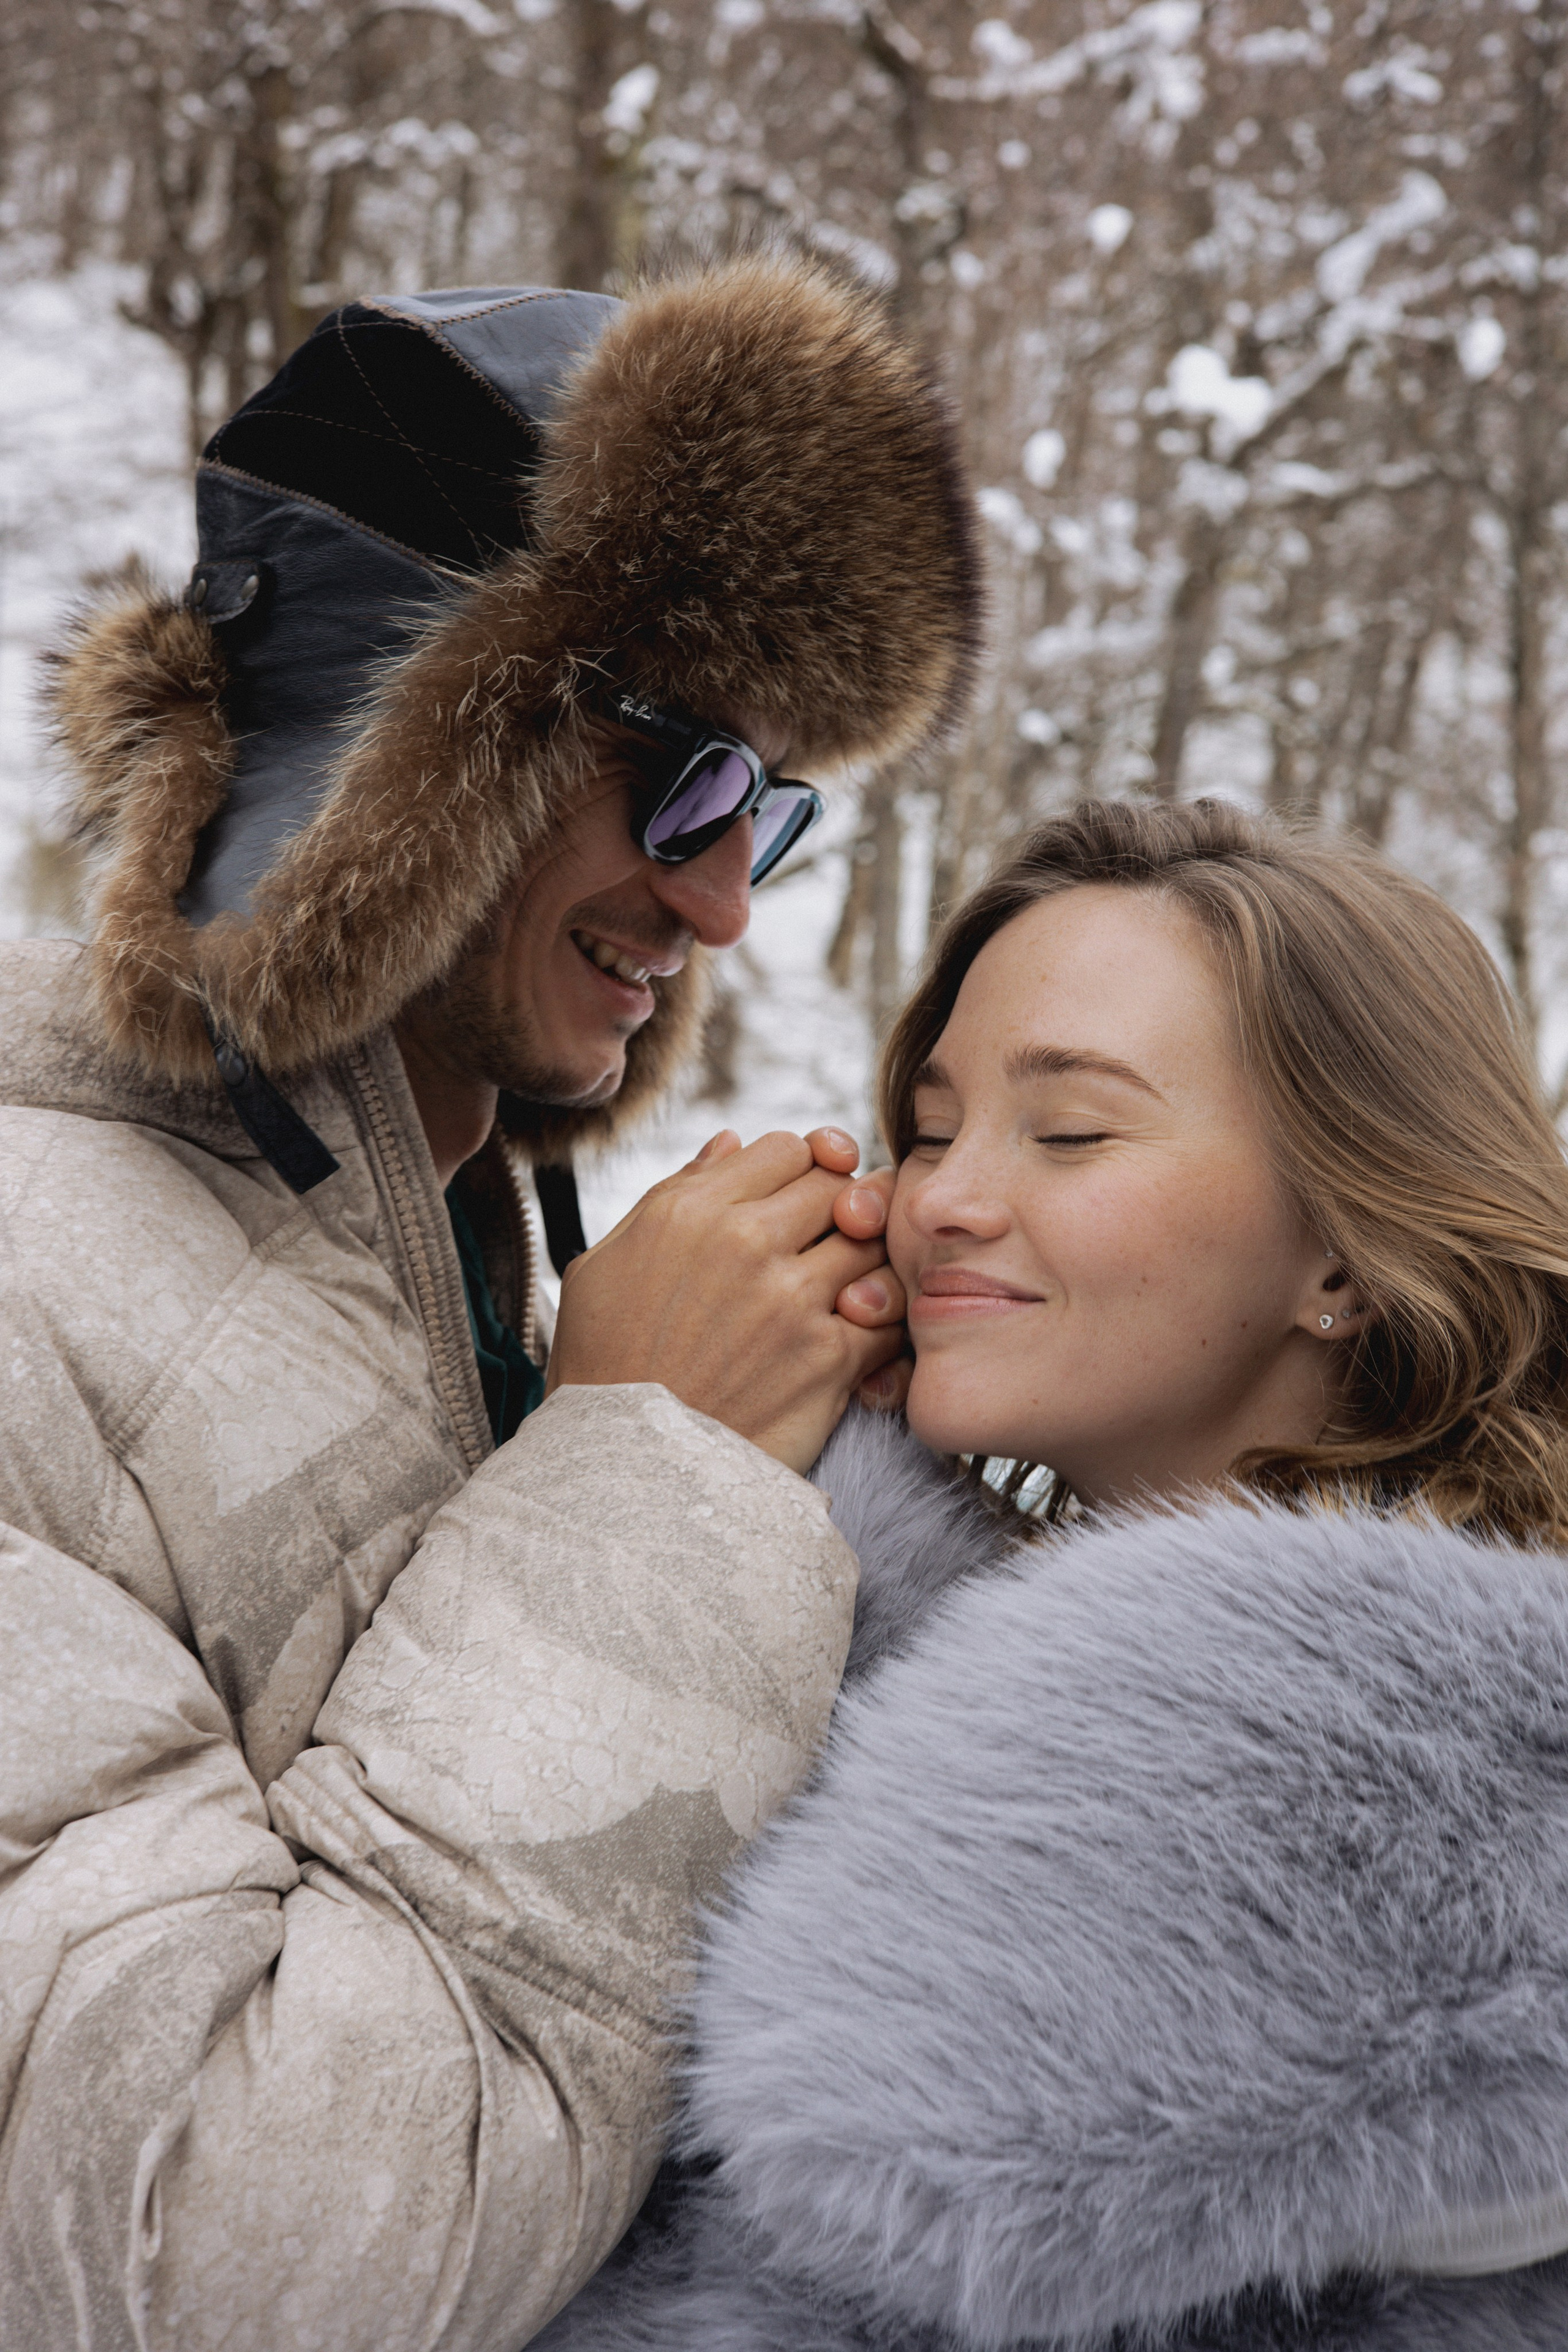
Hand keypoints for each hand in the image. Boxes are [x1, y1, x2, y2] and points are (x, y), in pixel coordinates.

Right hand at [546, 1126, 907, 1472]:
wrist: (622, 1470)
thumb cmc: (605, 1367)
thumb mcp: (608, 1264)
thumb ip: (672, 1193)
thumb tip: (730, 1142)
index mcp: (689, 1211)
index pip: (788, 1149)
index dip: (804, 1168)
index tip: (805, 1197)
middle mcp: (744, 1243)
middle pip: (840, 1186)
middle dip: (845, 1209)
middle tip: (837, 1241)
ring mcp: (792, 1300)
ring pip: (874, 1245)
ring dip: (869, 1265)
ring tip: (847, 1291)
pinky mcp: (829, 1358)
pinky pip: (890, 1316)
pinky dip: (884, 1327)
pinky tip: (858, 1341)